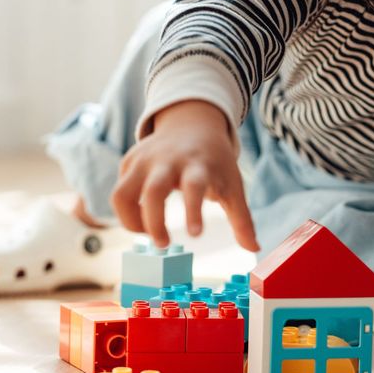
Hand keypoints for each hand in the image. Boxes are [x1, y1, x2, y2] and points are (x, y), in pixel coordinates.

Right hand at [110, 100, 259, 252]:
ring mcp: (144, 159)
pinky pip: (119, 192)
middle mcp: (168, 161)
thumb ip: (242, 219)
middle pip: (153, 191)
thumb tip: (254, 249)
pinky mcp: (129, 161)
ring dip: (131, 220)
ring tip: (148, 235)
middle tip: (163, 244)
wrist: (193, 123)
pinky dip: (127, 212)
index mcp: (198, 165)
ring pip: (122, 193)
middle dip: (154, 222)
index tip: (195, 235)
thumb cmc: (215, 162)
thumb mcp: (233, 185)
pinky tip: (143, 218)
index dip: (193, 210)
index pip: (194, 186)